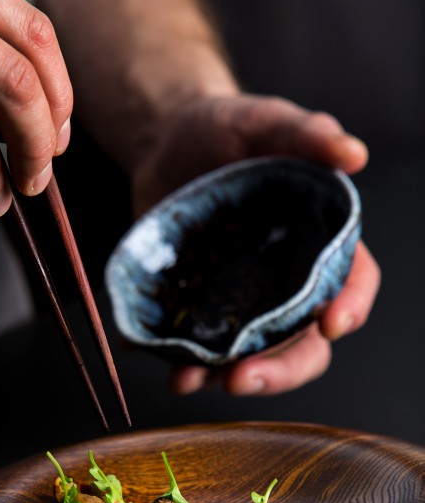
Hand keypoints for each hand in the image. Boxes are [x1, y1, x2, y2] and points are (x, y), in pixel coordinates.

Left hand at [130, 93, 380, 395]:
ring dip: (219, 376)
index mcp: (317, 243)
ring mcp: (238, 299)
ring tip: (186, 380)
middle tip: (242, 378)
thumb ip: (306, 134)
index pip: (352, 284)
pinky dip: (172, 357)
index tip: (331, 324)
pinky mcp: (195, 305)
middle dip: (279, 370)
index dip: (351, 308)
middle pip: (300, 343)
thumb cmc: (227, 129)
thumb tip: (353, 155)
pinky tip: (149, 357)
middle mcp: (283, 282)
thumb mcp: (265, 122)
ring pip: (245, 356)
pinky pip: (191, 343)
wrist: (166, 141)